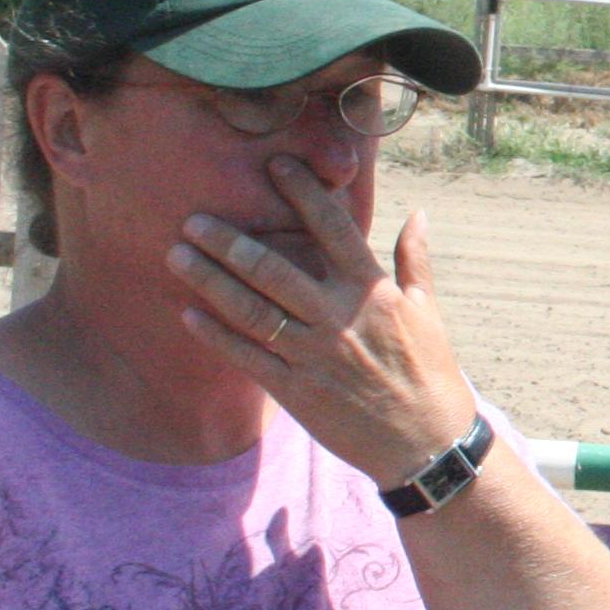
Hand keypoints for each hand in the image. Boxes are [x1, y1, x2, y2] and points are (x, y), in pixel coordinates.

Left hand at [169, 158, 477, 490]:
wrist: (426, 443)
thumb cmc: (431, 373)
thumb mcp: (429, 311)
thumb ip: (415, 260)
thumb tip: (418, 214)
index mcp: (373, 291)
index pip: (333, 229)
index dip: (303, 194)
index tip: (275, 166)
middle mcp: (339, 317)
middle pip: (274, 269)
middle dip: (229, 241)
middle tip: (194, 220)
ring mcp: (314, 355)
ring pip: (252, 310)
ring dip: (211, 281)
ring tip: (178, 256)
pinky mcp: (296, 391)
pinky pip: (247, 358)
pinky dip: (216, 335)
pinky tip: (189, 314)